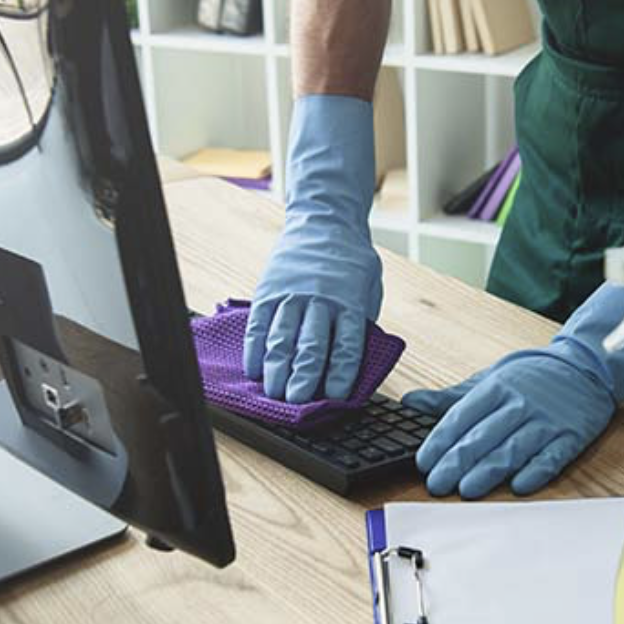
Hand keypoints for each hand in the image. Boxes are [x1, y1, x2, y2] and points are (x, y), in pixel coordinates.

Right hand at [245, 96, 382, 402]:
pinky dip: (255, 349)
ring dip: (276, 369)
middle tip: (296, 403)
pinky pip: (259, 325)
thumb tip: (352, 365)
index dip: (340, 374)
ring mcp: (291, 294)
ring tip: (273, 393)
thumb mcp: (369, 288)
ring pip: (281, 338)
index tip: (335, 398)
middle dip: (302, 378)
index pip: (346, 345)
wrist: (324, 220)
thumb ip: (360, 323)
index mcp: (350, 302)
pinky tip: (254, 369)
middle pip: (310, 346)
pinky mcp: (268, 290)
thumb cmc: (350, 261)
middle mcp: (320, 299)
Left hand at [402, 284, 623, 497]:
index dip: (440, 441)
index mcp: (496, 388)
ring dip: (488, 471)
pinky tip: (519, 486)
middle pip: (483, 436)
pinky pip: (551, 457)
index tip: (424, 462)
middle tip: (436, 484)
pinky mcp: (570, 437)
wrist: (586, 368)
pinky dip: (535, 471)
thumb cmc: (530, 378)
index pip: (462, 417)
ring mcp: (546, 421)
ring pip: (513, 449)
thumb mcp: (489, 379)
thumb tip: (410, 403)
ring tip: (466, 490)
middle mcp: (520, 403)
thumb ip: (451, 398)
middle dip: (457, 462)